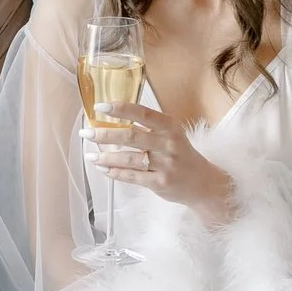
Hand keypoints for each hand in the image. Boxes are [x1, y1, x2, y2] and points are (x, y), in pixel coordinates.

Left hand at [90, 104, 234, 219]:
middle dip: (105, 134)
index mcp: (170, 127)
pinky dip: (115, 173)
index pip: (142, 113)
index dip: (120, 109)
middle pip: (131, 136)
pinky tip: (103, 168)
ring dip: (106, 157)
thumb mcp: (171, 135)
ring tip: (90, 156)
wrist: (204, 183)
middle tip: (87, 132)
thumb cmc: (182, 155)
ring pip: (129, 159)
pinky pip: (131, 177)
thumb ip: (148, 128)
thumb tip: (113, 120)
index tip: (100, 107)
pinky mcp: (160, 183)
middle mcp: (168, 144)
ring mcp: (165, 165)